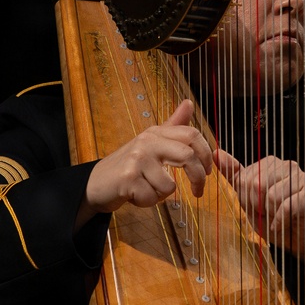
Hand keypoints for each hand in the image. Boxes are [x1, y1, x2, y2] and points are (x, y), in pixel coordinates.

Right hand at [76, 100, 214, 228]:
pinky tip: (135, 195)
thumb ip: (172, 125)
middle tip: (198, 191)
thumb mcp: (151, 142)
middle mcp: (147, 141)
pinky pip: (153, 197)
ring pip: (170, 185)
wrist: (96, 183)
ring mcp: (136, 159)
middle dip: (198, 178)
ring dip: (162, 195)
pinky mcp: (128, 178)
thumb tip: (189, 102)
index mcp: (156, 132)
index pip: (192, 134)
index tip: (208, 171)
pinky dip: (148, 202)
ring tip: (147, 189)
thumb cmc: (128, 165)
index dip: (206, 154)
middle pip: (188, 156)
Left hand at [214, 149, 304, 257]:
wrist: (295, 240)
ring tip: (275, 218)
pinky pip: (286, 206)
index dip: (245, 199)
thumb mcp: (248, 197)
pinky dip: (279, 221)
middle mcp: (288, 165)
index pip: (245, 178)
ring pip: (271, 196)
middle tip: (265, 214)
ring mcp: (302, 178)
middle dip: (256, 206)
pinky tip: (281, 225)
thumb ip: (234, 175)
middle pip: (257, 184)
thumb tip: (216, 153)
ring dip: (269, 215)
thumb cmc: (272, 217)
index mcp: (271, 163)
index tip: (255, 207)